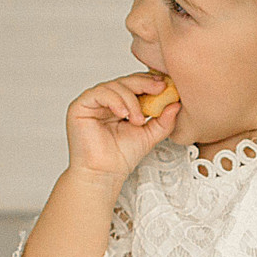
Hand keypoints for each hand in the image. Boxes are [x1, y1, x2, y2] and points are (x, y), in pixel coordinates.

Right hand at [64, 72, 179, 185]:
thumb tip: (176, 104)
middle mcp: (106, 101)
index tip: (165, 86)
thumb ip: (164, 120)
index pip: (135, 85)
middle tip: (159, 90)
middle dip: (144, 84)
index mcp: (120, 105)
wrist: (104, 174)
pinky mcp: (80, 106)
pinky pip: (99, 93)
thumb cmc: (121, 158)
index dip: (149, 82)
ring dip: (131, 100)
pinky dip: (115, 101)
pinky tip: (124, 114)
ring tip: (138, 120)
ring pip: (114, 86)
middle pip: (125, 81)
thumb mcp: (150, 135)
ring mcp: (92, 103)